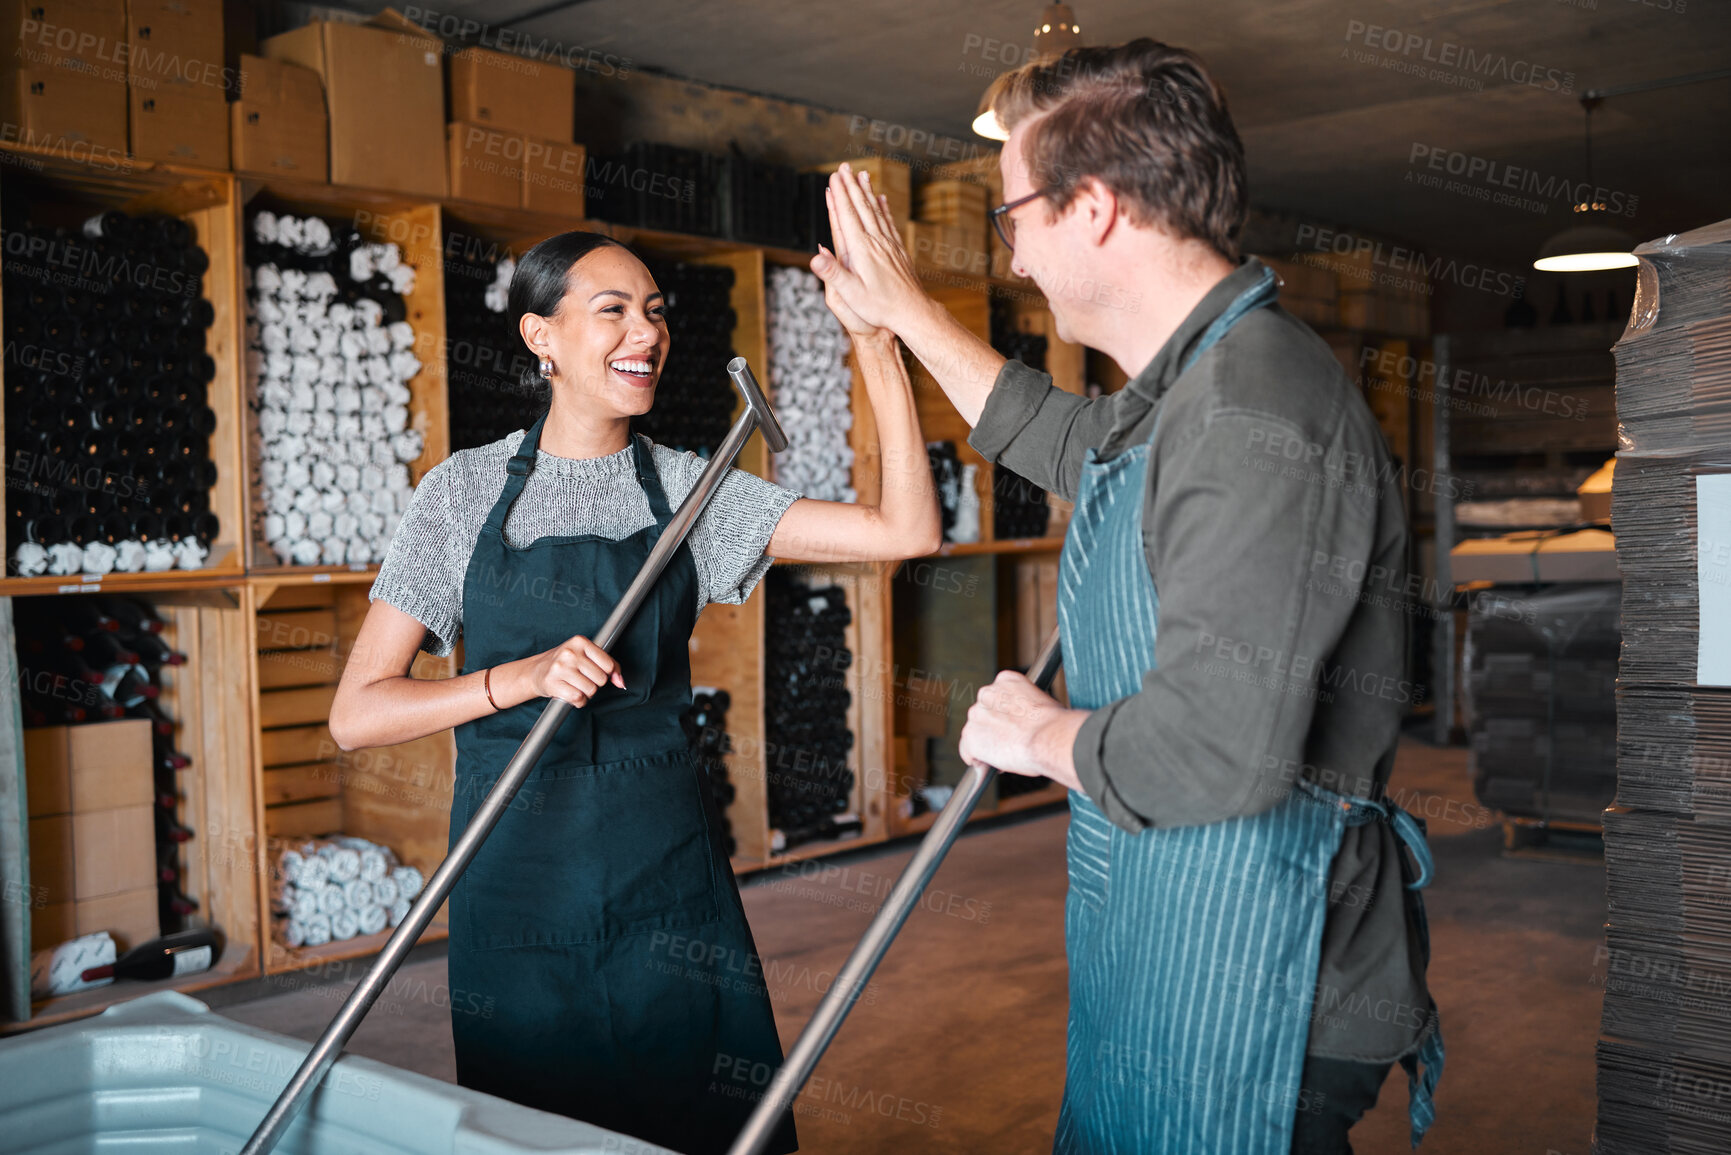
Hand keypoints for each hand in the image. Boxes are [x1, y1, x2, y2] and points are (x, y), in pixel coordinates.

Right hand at [513, 634, 622, 708]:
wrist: (536, 671)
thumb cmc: (566, 663)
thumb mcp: (587, 656)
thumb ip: (609, 666)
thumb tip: (621, 682)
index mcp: (580, 642)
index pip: (608, 665)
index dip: (606, 674)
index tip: (595, 673)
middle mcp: (569, 653)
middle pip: (601, 679)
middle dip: (595, 684)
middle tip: (582, 679)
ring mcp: (560, 668)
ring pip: (590, 690)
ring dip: (586, 694)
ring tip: (576, 686)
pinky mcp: (553, 683)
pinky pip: (578, 699)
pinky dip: (578, 701)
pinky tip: (571, 694)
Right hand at [809, 163, 927, 338]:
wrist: (912, 312)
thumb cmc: (879, 307)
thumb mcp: (851, 294)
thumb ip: (833, 273)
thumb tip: (815, 256)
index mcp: (862, 249)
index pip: (848, 215)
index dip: (840, 194)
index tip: (834, 176)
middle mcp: (876, 242)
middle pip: (861, 207)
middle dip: (851, 186)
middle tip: (844, 167)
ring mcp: (889, 245)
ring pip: (876, 211)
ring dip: (867, 192)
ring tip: (862, 175)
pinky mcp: (898, 250)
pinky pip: (888, 223)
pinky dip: (883, 208)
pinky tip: (882, 200)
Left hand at [957, 671, 1086, 789]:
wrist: (1049, 737)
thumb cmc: (1053, 725)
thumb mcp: (1042, 703)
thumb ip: (1024, 707)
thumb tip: (1024, 722)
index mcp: (1006, 680)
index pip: (996, 697)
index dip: (1005, 716)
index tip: (1014, 727)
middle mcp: (987, 693)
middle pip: (983, 714)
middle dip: (994, 729)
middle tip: (1011, 743)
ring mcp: (976, 714)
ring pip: (974, 732)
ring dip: (986, 744)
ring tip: (1006, 755)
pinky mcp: (971, 736)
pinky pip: (966, 751)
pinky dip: (976, 760)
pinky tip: (989, 765)